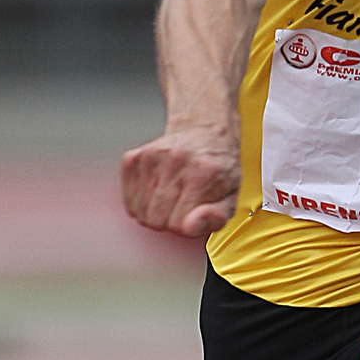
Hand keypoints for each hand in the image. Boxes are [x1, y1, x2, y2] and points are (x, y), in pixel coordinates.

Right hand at [120, 130, 239, 241]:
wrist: (203, 132)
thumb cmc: (217, 168)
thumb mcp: (230, 196)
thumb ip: (216, 217)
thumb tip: (192, 225)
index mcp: (202, 174)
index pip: (180, 225)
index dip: (186, 227)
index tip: (193, 216)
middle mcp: (175, 162)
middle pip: (156, 220)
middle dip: (169, 222)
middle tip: (180, 207)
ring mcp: (151, 158)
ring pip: (140, 212)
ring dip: (153, 213)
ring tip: (169, 199)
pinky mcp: (133, 158)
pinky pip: (129, 200)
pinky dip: (140, 202)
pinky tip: (155, 191)